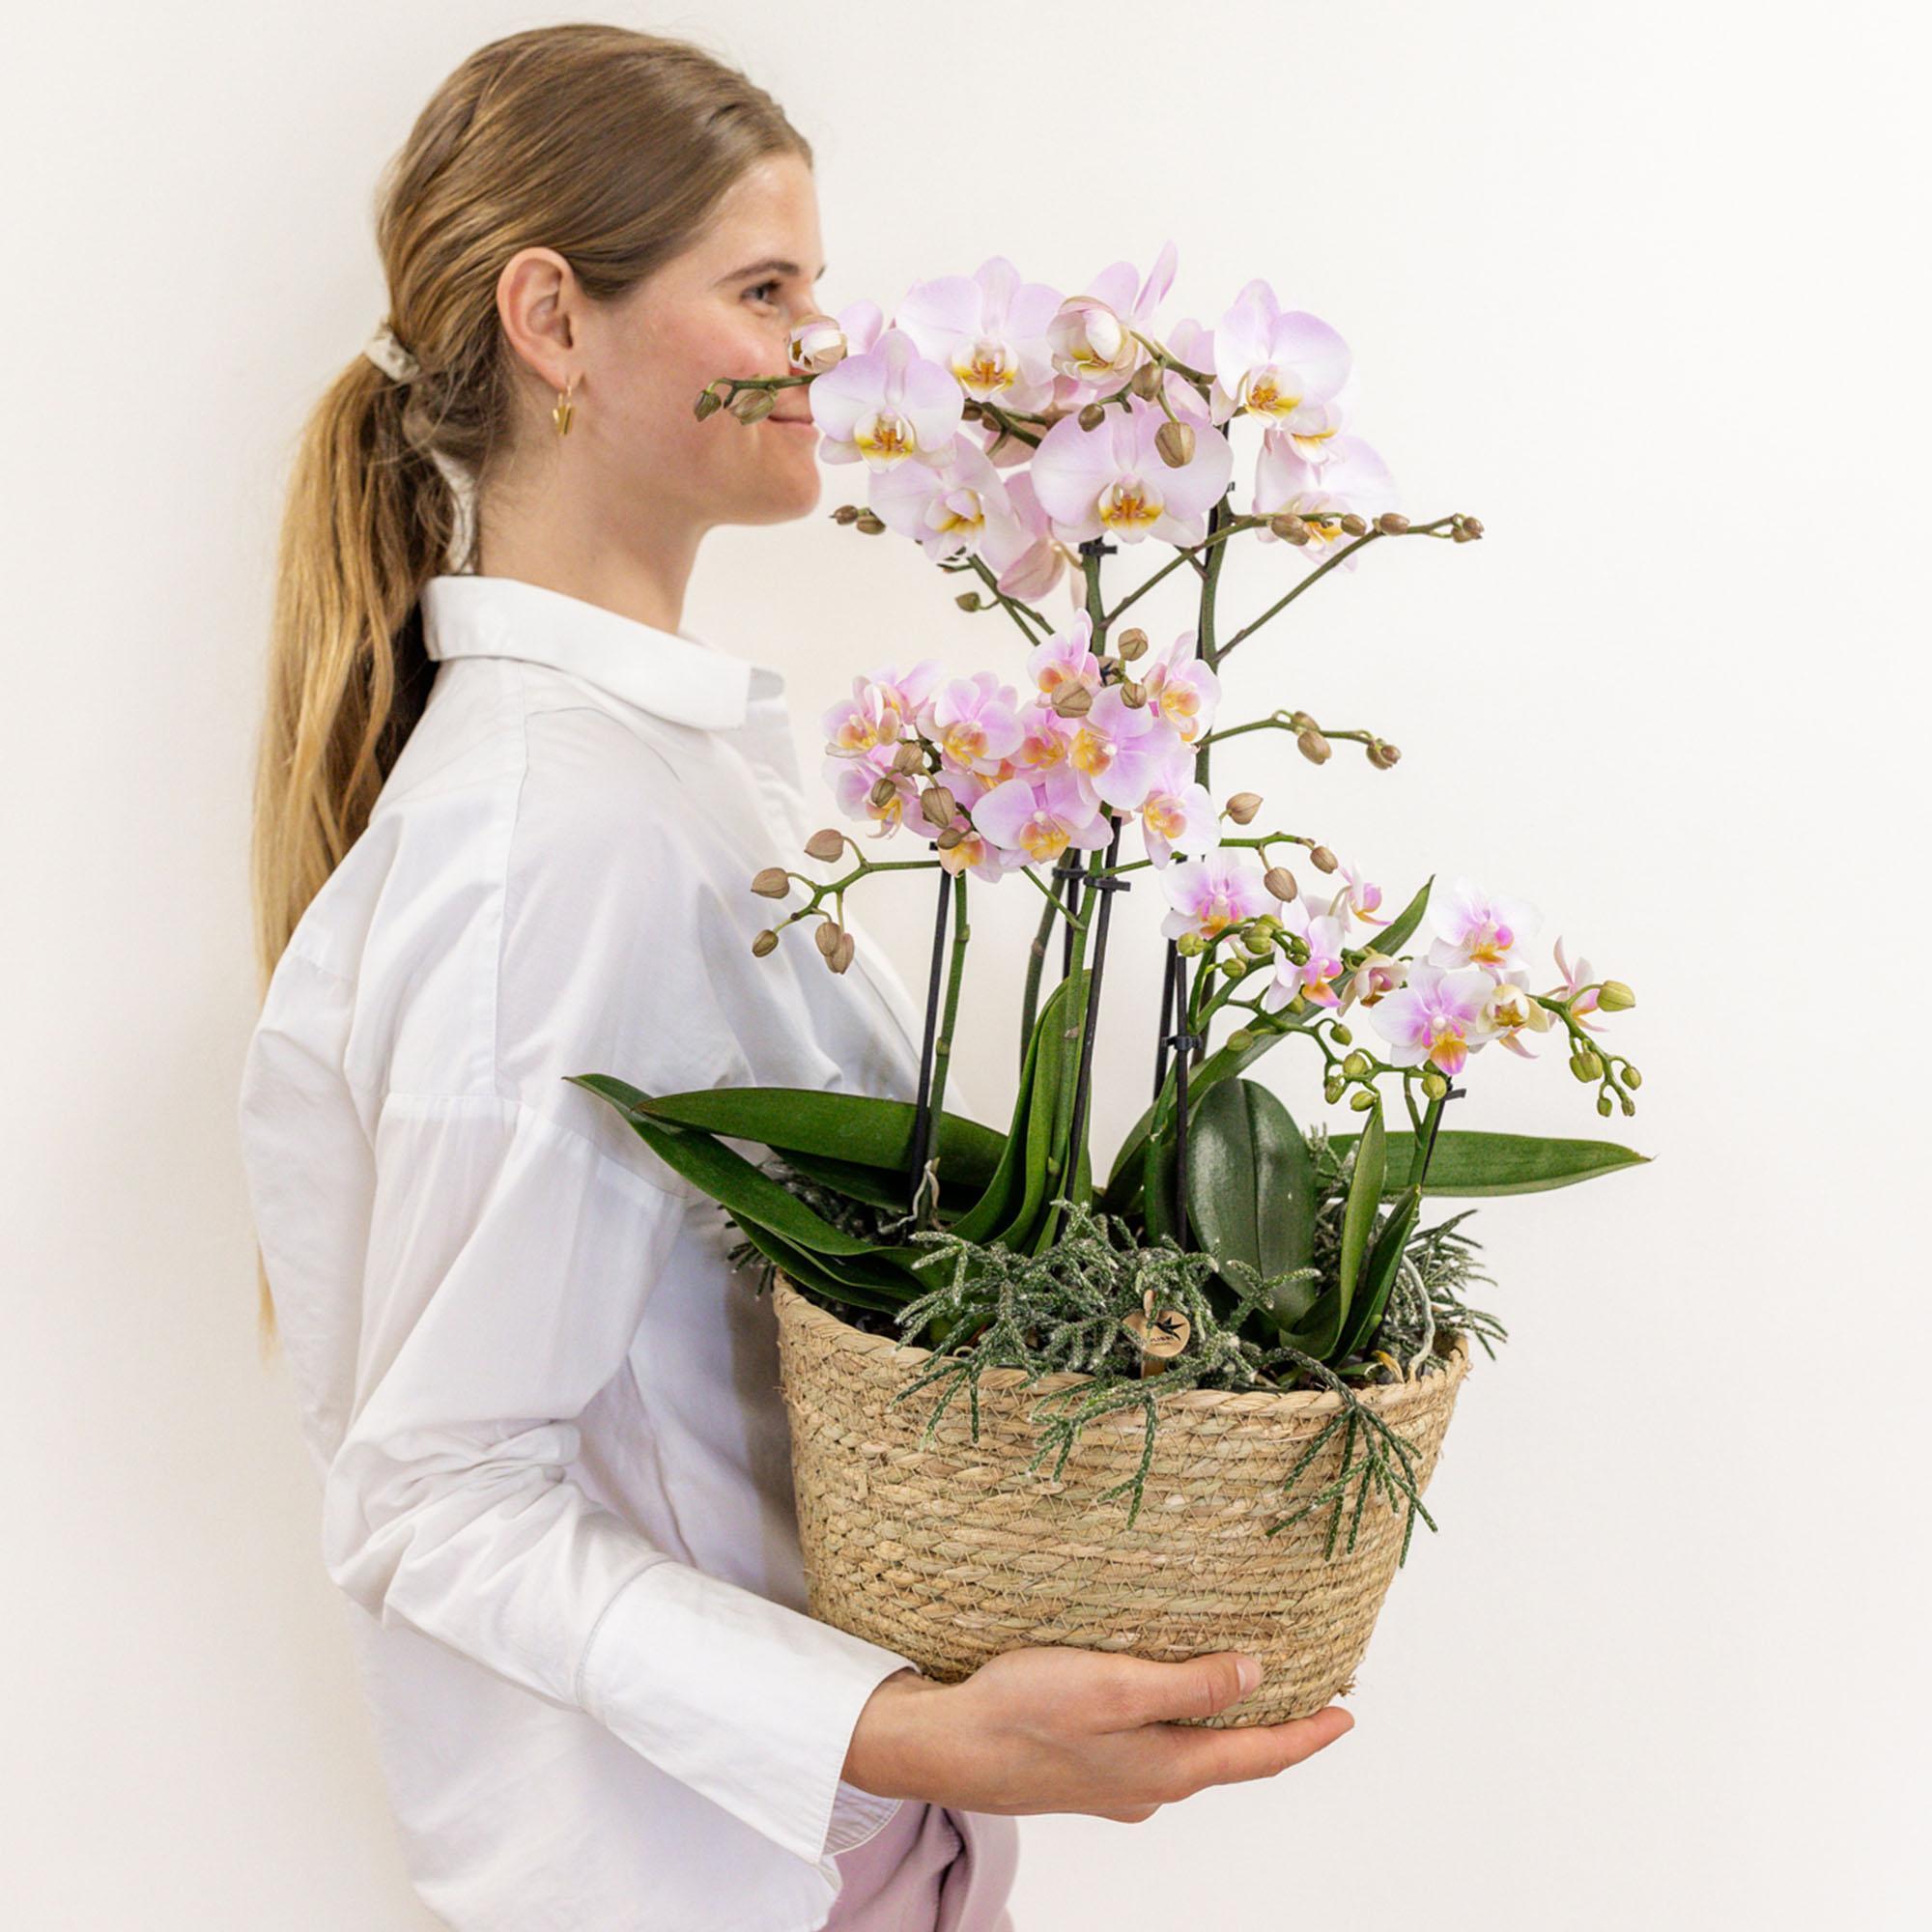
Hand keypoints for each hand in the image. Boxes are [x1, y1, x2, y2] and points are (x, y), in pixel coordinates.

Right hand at [842, 1647, 1353, 1823]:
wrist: (946, 1748)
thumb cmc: (1025, 1713)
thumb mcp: (1118, 1688)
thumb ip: (1190, 1686)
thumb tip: (1256, 1676)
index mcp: (1169, 1768)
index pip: (1260, 1755)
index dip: (1308, 1736)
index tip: (1346, 1716)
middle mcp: (1151, 1786)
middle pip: (1230, 1758)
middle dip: (1272, 1731)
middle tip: (1307, 1699)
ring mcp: (1116, 1783)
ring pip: (1188, 1753)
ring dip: (1220, 1724)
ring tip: (1240, 1688)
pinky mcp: (1084, 1769)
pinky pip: (1149, 1748)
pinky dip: (1174, 1724)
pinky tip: (1159, 1699)